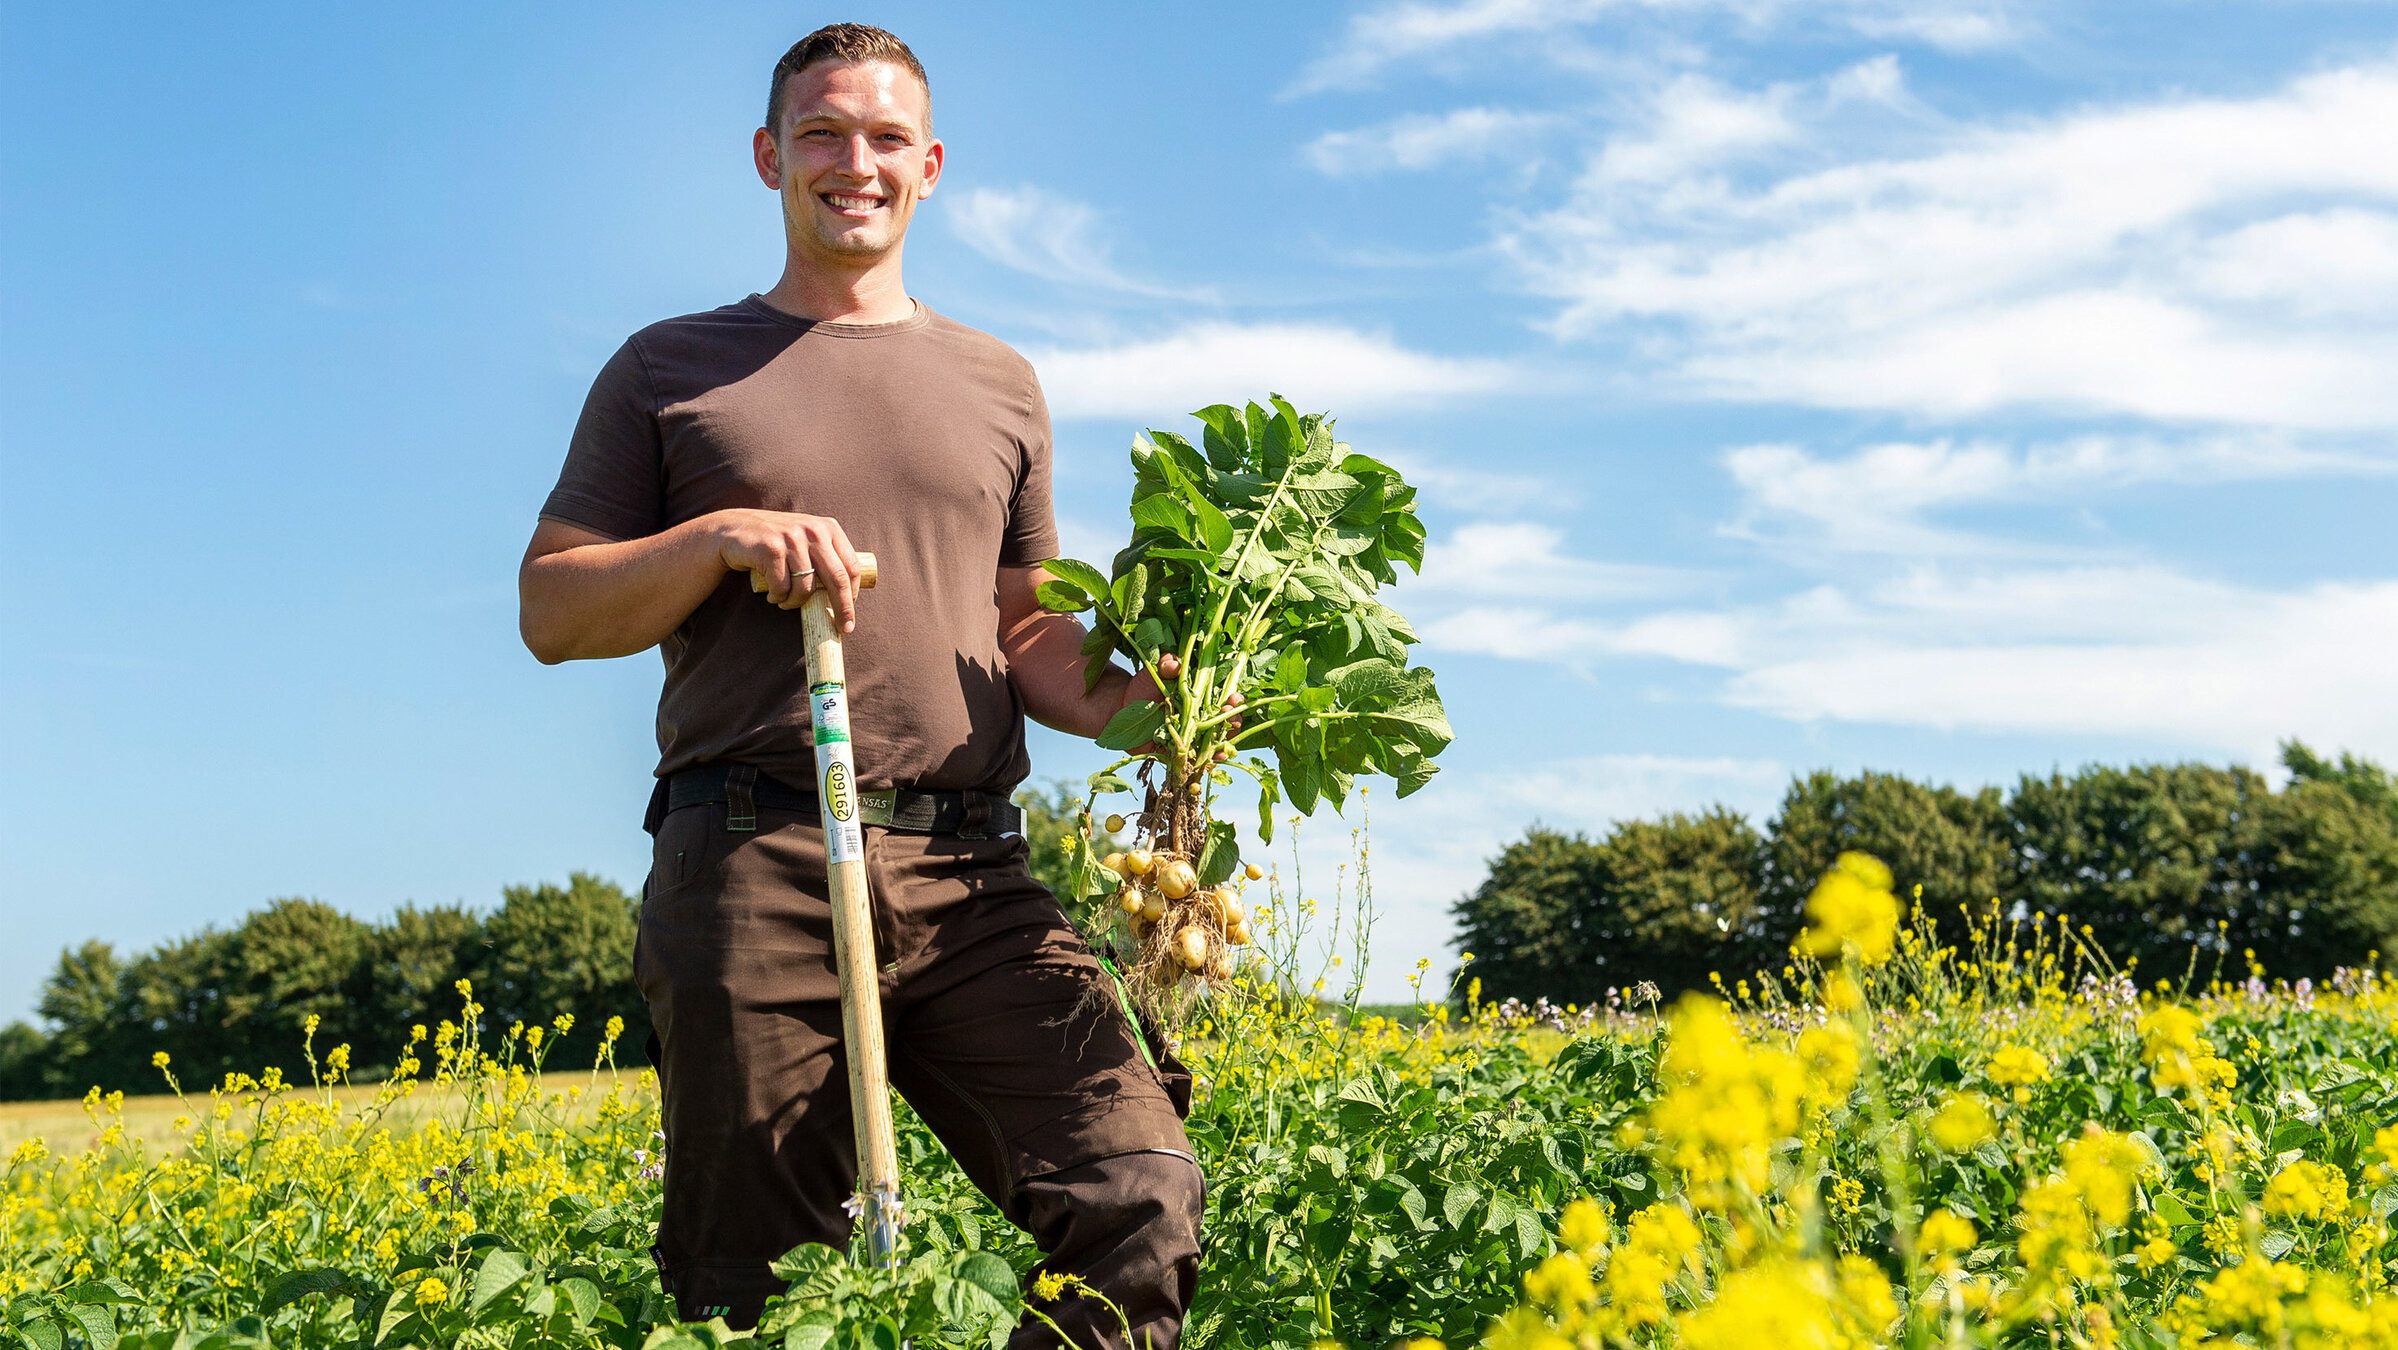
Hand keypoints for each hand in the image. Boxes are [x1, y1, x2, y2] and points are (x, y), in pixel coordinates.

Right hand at [709, 508, 862, 630]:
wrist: (732, 530)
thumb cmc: (776, 544)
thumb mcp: (806, 541)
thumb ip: (827, 557)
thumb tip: (849, 597)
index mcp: (829, 528)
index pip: (851, 567)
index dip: (853, 595)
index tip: (850, 616)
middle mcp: (813, 530)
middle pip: (837, 579)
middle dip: (842, 608)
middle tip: (843, 629)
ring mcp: (792, 538)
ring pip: (806, 588)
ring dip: (796, 603)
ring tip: (786, 601)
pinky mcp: (770, 549)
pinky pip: (782, 587)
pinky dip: (778, 597)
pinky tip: (771, 594)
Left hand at [1119, 655, 1243, 756]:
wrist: (1122, 707)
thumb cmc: (1143, 686)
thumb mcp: (1155, 671)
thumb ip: (1165, 663)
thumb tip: (1174, 662)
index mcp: (1202, 697)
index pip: (1227, 699)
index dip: (1235, 700)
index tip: (1235, 697)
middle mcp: (1201, 716)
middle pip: (1227, 720)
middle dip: (1233, 718)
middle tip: (1230, 713)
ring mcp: (1193, 735)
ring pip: (1217, 740)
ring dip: (1224, 740)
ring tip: (1225, 738)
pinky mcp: (1182, 751)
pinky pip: (1199, 758)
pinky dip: (1209, 759)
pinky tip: (1215, 758)